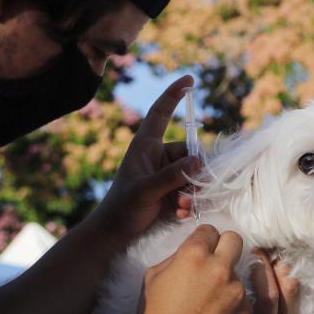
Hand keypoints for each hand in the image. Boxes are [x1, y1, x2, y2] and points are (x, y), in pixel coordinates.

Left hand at [93, 75, 199, 248]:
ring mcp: (165, 173)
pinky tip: (181, 213)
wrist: (115, 233)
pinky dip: (189, 202)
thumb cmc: (122, 207)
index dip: (174, 95)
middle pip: (189, 151)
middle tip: (189, 193)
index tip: (189, 80)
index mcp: (145, 146)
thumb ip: (171, 175)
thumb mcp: (145, 190)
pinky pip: (191, 189)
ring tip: (182, 207)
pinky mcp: (171, 190)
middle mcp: (158, 155)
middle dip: (194, 172)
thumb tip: (198, 160)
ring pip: (193, 173)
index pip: (161, 113)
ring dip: (192, 191)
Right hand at [131, 225, 250, 313]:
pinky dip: (231, 302)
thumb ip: (177, 258)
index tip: (201, 248)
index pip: (209, 230)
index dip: (203, 239)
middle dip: (225, 246)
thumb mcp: (154, 276)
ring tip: (208, 301)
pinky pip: (242, 297)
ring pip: (237, 272)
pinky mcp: (244, 310)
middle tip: (215, 261)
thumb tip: (192, 252)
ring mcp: (235, 290)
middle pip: (234, 240)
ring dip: (226, 280)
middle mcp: (219, 268)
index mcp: (193, 255)